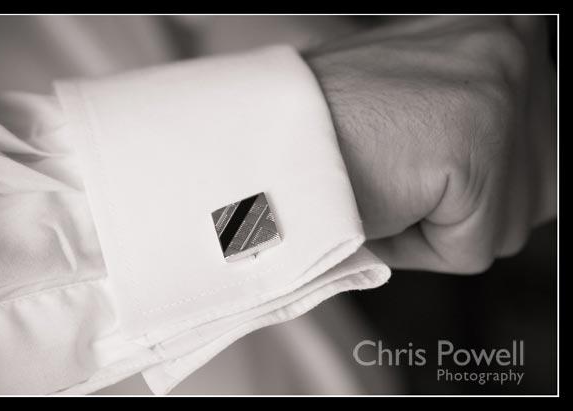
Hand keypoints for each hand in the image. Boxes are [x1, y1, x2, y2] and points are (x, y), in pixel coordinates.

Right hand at [305, 16, 555, 272]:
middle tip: (400, 171)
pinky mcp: (473, 141)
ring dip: (440, 229)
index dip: (482, 189)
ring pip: (506, 226)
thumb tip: (530, 176)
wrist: (263, 137)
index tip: (426, 168)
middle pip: (537, 192)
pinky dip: (418, 246)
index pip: (543, 153)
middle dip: (469, 210)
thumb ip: (483, 123)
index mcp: (503, 30)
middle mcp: (512, 43)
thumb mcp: (426, 106)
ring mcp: (499, 86)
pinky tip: (380, 197)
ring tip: (387, 180)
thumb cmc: (327, 132)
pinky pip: (470, 248)